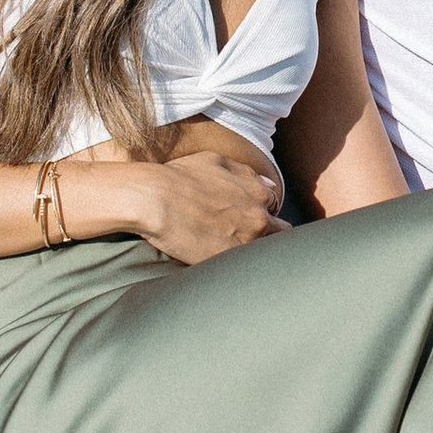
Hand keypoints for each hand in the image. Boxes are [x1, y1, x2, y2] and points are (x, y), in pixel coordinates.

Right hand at [55, 151, 284, 266]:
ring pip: (262, 255)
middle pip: (278, 235)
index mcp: (259, 193)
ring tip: (231, 253)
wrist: (154, 199)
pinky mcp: (227, 262)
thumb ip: (247, 173)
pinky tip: (223, 265)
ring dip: (252, 253)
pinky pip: (243, 271)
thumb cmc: (180, 176)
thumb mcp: (217, 161)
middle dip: (265, 235)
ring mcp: (245, 242)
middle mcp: (259, 218)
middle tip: (242, 237)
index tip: (249, 220)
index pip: (276, 210)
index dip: (263, 214)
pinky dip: (237, 269)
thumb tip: (268, 184)